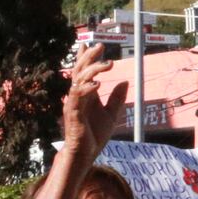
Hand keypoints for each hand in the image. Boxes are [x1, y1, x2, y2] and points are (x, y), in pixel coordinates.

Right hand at [62, 44, 127, 160]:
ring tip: (108, 64)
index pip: (83, 73)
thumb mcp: (112, 114)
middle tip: (101, 46)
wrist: (85, 154)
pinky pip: (77, 98)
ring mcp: (73, 105)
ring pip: (78, 82)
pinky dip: (86, 89)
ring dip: (92, 71)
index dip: (85, 58)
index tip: (91, 44)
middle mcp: (77, 97)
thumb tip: (125, 81)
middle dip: (89, 58)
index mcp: (85, 96)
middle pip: (79, 72)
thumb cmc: (94, 136)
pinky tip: (97, 84)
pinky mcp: (72, 114)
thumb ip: (117, 98)